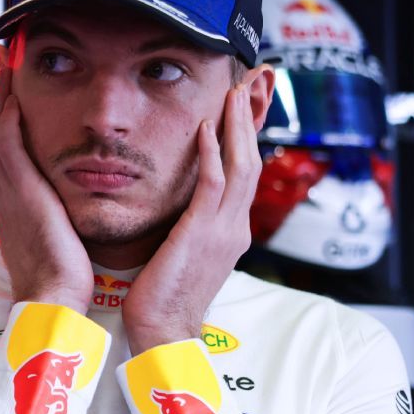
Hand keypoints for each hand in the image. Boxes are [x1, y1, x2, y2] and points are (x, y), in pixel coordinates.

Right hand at [0, 66, 92, 314]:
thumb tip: (64, 211)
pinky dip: (6, 117)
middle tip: (1, 62)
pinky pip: (5, 145)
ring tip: (6, 64)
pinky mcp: (19, 193)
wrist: (53, 301)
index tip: (9, 92)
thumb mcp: (55, 244)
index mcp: (7, 207)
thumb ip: (54, 221)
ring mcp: (6, 193)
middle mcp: (0, 195)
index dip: (0, 119)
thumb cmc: (62, 282)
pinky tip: (15, 93)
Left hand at [123, 82, 263, 354]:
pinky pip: (213, 186)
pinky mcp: (203, 235)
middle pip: (252, 159)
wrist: (162, 334)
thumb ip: (185, 226)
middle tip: (253, 79)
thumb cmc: (161, 297)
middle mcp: (234, 226)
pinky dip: (213, 153)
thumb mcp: (179, 252)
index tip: (243, 100)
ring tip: (235, 89)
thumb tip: (176, 206)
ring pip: (241, 166)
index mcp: (228, 230)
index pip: (243, 171)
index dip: (246, 133)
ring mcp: (224, 231)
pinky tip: (207, 127)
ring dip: (238, 125)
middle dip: (252, 117)